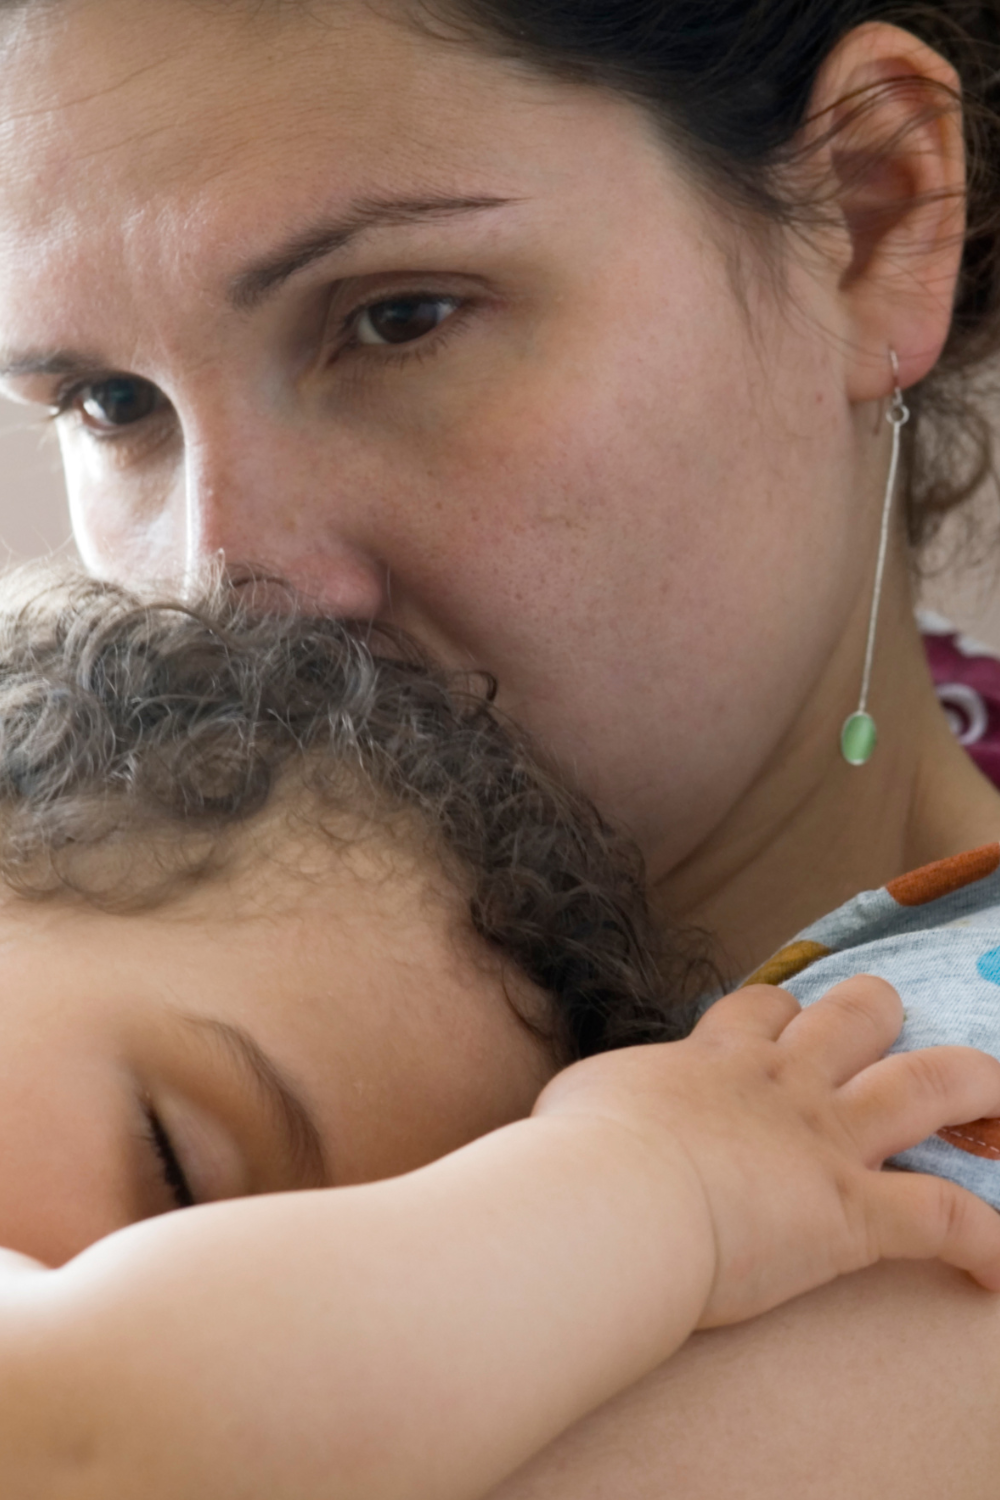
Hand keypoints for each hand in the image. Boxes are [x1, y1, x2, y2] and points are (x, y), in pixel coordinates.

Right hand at [534, 976, 999, 1328]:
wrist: (607, 1198)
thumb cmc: (575, 1153)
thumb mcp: (579, 1101)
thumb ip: (602, 1099)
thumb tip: (576, 1119)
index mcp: (715, 1059)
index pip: (762, 1007)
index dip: (783, 1014)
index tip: (786, 1028)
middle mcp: (782, 1083)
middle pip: (858, 1013)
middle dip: (883, 1015)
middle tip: (892, 1030)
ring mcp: (825, 1140)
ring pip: (932, 1083)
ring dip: (978, 1084)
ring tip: (999, 1092)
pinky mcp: (853, 1211)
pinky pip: (946, 1219)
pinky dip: (987, 1243)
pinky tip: (998, 1273)